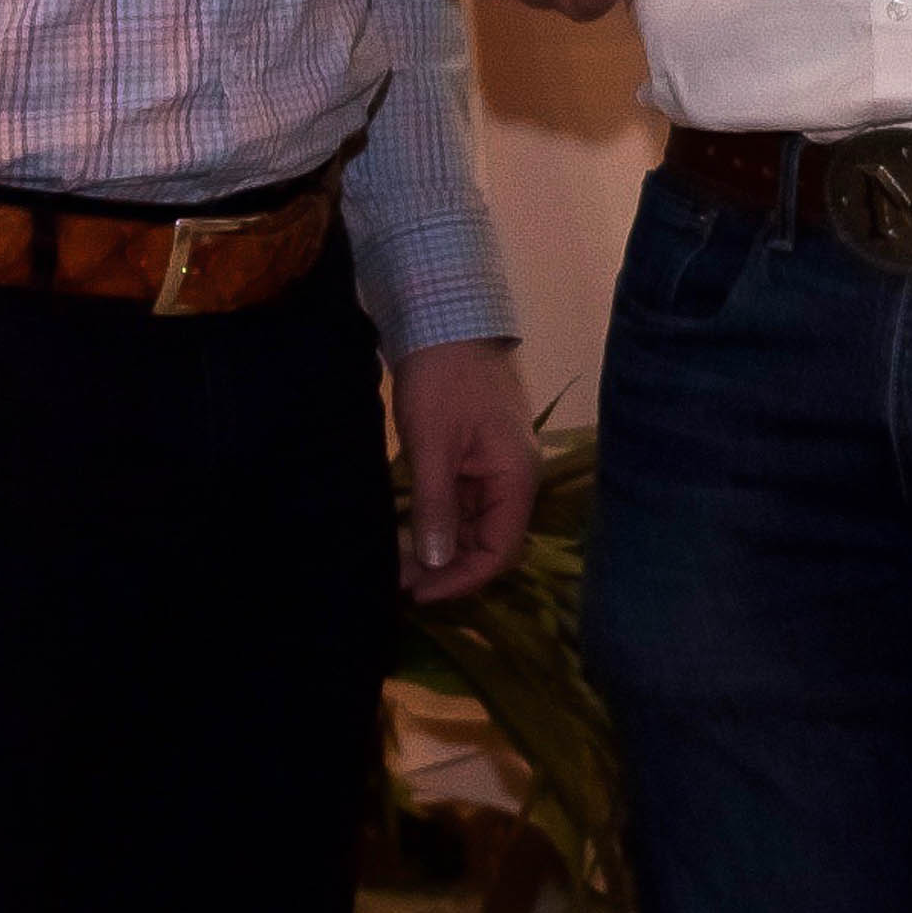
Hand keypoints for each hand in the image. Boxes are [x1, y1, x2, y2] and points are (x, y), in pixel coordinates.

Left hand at [392, 338, 536, 607]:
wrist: (445, 320)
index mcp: (515, 478)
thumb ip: (437, 507)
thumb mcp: (433, 446)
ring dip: (439, 547)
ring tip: (396, 560)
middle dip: (446, 567)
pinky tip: (406, 531)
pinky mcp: (475, 458)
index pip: (500, 552)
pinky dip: (436, 522)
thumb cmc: (443, 380)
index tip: (417, 592)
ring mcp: (495, 468)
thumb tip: (436, 564)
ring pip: (473, 526)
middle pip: (488, 543)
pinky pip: (462, 504)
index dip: (461, 580)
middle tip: (396, 578)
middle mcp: (513, 479)